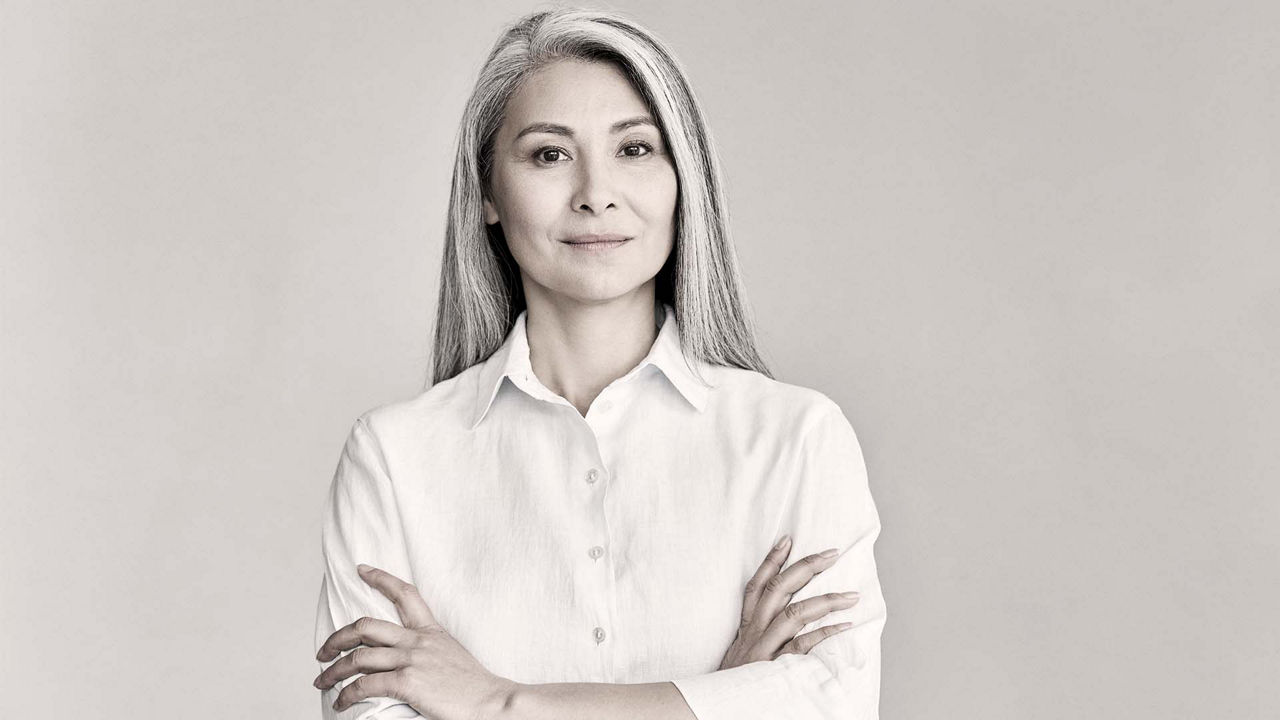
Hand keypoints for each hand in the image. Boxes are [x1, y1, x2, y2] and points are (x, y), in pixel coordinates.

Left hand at [313, 564, 517, 717]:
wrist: (492, 703)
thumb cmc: (474, 687)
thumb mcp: (452, 655)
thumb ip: (429, 651)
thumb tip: (407, 659)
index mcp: (431, 631)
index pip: (405, 594)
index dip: (380, 578)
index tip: (362, 570)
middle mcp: (418, 641)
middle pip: (366, 626)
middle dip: (338, 637)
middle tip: (323, 650)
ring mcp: (412, 660)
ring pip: (358, 657)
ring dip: (334, 670)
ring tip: (322, 680)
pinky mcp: (407, 682)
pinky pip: (365, 685)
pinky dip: (346, 694)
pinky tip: (340, 702)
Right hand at [718, 536, 859, 669]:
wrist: (718, 707)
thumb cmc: (735, 681)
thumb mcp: (740, 652)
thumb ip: (757, 635)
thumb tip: (779, 619)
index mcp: (746, 626)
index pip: (756, 585)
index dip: (771, 560)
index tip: (788, 539)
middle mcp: (754, 631)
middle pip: (778, 589)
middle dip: (806, 567)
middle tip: (832, 553)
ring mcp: (765, 648)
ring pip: (795, 613)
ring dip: (826, 600)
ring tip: (852, 595)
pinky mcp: (775, 666)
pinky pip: (803, 645)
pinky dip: (826, 633)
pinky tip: (845, 626)